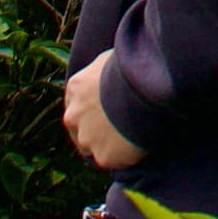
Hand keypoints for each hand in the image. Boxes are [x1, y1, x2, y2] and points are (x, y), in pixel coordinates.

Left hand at [63, 54, 144, 171]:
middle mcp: (73, 115)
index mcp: (75, 87)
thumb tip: (111, 65)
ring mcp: (85, 138)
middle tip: (120, 126)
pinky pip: (113, 160)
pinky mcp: (103, 157)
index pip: (77, 103)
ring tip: (131, 136)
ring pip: (93, 147)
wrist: (144, 88)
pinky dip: (125, 155)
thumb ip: (104, 68)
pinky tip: (139, 144)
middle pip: (80, 128)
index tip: (109, 109)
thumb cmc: (134, 67)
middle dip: (96, 129)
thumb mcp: (112, 58)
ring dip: (108, 144)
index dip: (94, 107)